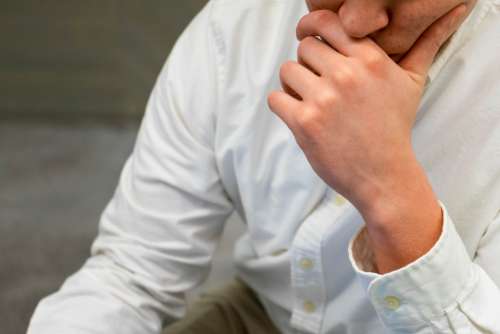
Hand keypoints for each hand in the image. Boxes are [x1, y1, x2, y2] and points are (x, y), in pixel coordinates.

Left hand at [267, 5, 466, 215]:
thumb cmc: (394, 127)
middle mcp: (347, 74)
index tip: (311, 42)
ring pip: (287, 70)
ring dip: (293, 86)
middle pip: (304, 47)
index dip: (314, 30)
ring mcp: (324, 98)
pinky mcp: (305, 122)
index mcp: (370, 59)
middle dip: (308, 65)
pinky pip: (275, 99)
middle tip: (319, 84)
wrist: (384, 175)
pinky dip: (283, 106)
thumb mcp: (412, 81)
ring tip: (310, 102)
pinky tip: (300, 116)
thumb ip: (424, 45)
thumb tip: (453, 12)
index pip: (327, 22)